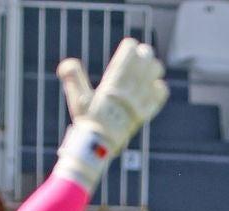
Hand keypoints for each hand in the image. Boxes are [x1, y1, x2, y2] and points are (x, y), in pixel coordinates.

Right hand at [54, 40, 168, 189]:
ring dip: (153, 69)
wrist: (99, 146)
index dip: (130, 47)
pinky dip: (160, 88)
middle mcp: (128, 91)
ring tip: (148, 69)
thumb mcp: (76, 97)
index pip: (128, 55)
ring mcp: (139, 102)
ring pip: (155, 75)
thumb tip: (68, 63)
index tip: (129, 46)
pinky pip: (160, 95)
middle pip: (146, 61)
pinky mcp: (145, 113)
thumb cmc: (86, 121)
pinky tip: (154, 87)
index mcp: (112, 84)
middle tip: (141, 55)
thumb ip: (72, 77)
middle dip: (144, 55)